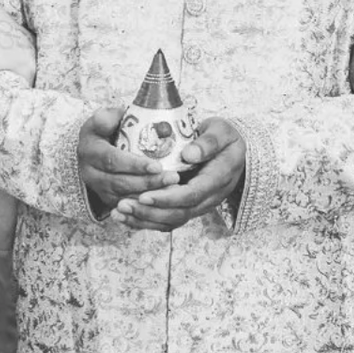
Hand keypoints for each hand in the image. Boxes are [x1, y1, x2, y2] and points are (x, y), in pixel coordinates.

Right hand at [77, 106, 168, 219]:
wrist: (93, 150)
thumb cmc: (105, 131)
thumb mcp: (102, 119)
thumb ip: (109, 116)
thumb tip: (120, 113)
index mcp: (90, 150)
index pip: (112, 160)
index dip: (134, 165)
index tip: (157, 165)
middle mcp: (90, 173)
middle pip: (119, 182)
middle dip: (148, 182)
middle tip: (173, 178)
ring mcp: (98, 189)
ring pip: (124, 198)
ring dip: (149, 195)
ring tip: (173, 189)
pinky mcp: (106, 199)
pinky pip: (126, 207)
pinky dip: (144, 206)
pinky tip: (163, 201)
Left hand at [117, 116, 247, 232]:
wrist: (234, 153)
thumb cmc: (225, 138)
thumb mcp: (222, 132)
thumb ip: (208, 142)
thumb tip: (189, 155)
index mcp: (218, 179)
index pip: (191, 195)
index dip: (167, 198)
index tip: (144, 195)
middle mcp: (209, 198)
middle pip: (179, 214)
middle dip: (149, 212)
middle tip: (123, 205)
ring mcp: (199, 205)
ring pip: (172, 221)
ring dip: (144, 219)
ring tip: (119, 212)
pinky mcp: (188, 206)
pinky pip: (167, 220)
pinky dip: (146, 220)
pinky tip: (125, 216)